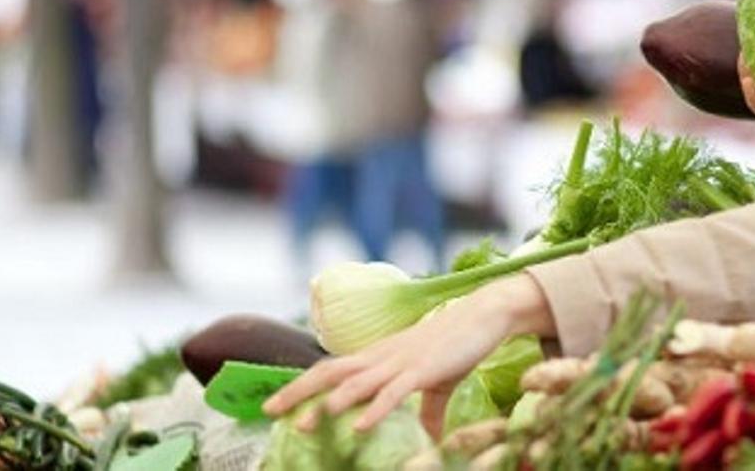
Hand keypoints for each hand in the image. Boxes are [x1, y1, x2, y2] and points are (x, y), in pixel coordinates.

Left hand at [263, 274, 552, 437]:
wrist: (485, 314)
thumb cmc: (458, 344)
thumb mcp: (437, 381)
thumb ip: (428, 409)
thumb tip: (430, 439)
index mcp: (380, 356)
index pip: (332, 368)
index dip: (303, 384)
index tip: (276, 402)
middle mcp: (382, 357)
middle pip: (331, 372)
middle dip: (298, 391)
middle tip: (269, 410)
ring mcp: (400, 362)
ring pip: (355, 382)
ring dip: (328, 403)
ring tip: (303, 425)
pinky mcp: (423, 369)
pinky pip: (393, 392)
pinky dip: (375, 409)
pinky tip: (360, 426)